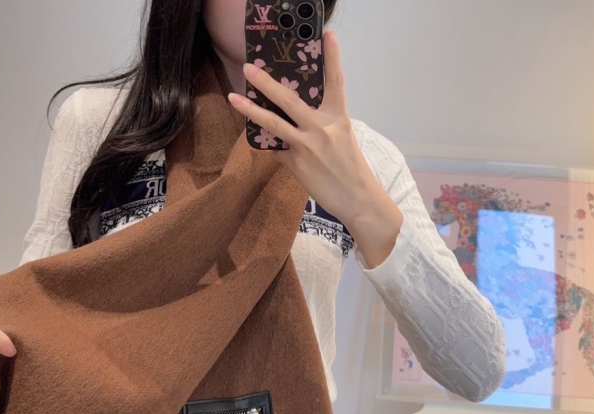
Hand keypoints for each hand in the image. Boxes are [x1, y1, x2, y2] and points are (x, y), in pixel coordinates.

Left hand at [226, 29, 386, 227]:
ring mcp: (307, 146)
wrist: (358, 199)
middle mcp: (322, 128)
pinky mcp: (297, 164)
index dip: (332, 57)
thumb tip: (293, 121)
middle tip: (250, 67)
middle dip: (267, 82)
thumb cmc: (351, 169)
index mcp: (339, 118)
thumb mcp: (343, 139)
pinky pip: (277, 149)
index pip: (336, 82)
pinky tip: (263, 141)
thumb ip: (320, 126)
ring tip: (235, 97)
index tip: (328, 34)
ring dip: (252, 109)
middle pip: (290, 100)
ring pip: (274, 123)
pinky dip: (270, 145)